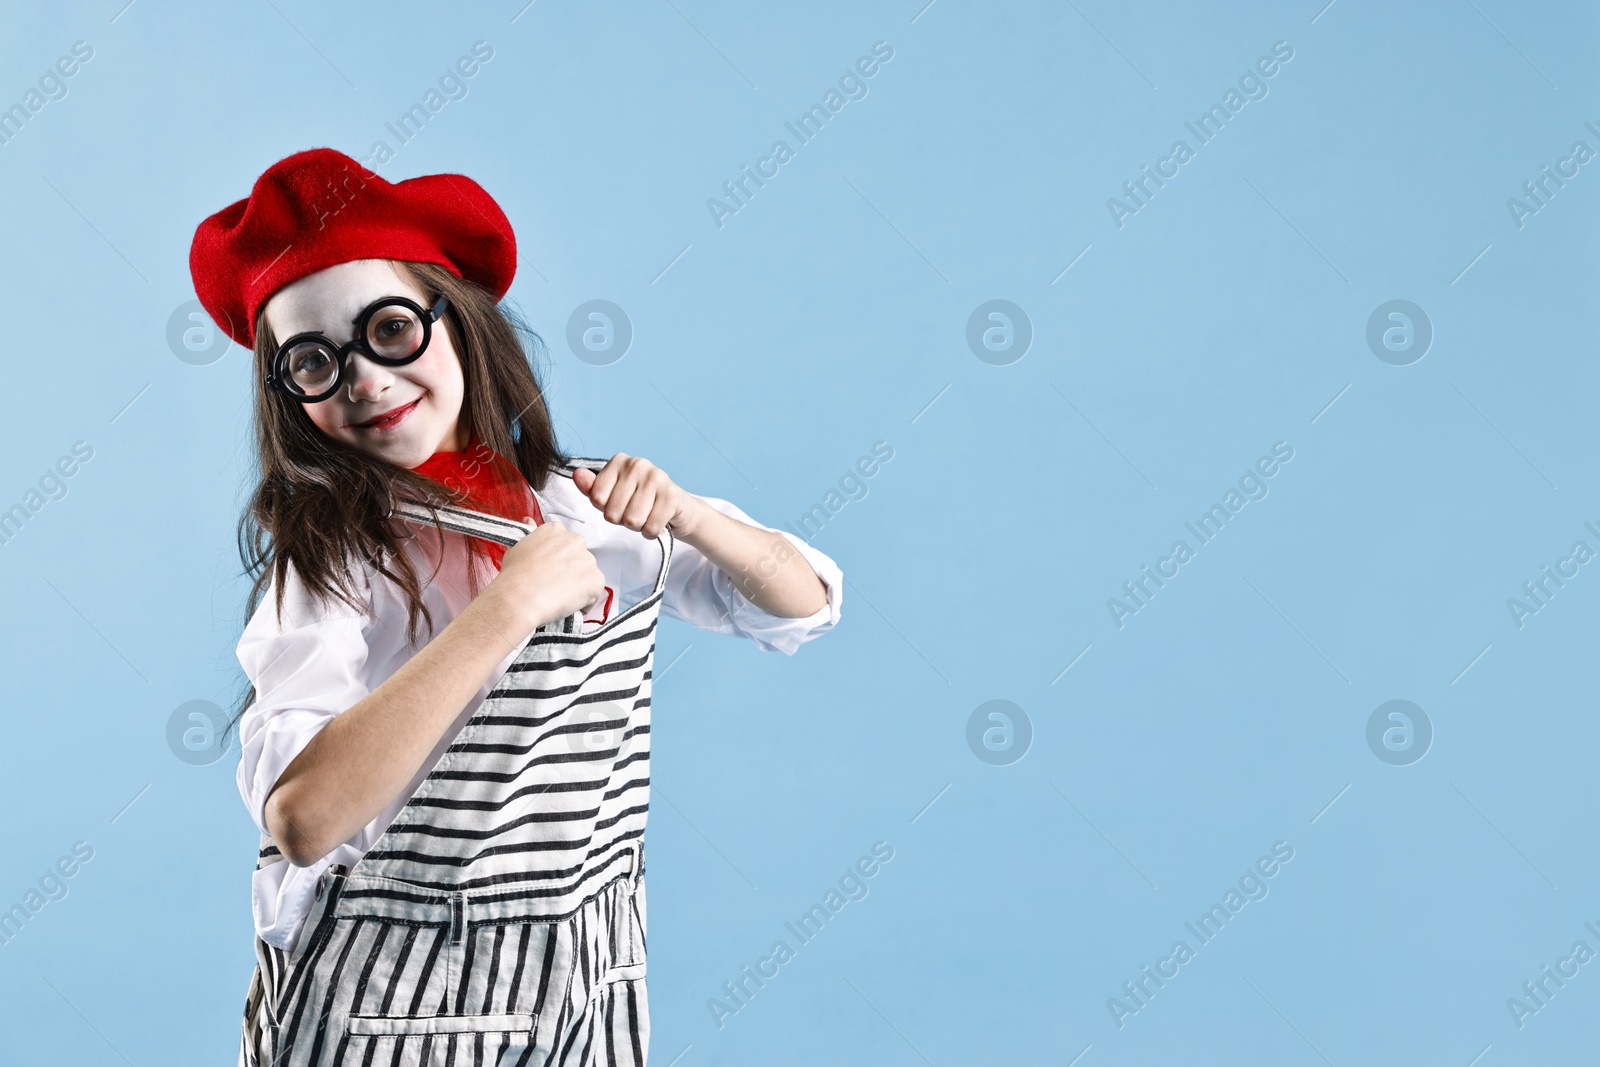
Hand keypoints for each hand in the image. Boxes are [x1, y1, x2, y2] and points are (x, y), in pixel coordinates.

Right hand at [488, 518, 605, 630]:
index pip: (565, 542)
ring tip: (558, 597)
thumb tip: (529, 521)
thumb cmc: (515, 575)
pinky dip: (584, 602)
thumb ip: (530, 535)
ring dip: (578, 586)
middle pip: (579, 557)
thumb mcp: (517, 547)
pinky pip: (594, 594)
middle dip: (571, 570)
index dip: (558, 559)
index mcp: (556, 530)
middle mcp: (575, 541)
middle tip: (555, 585)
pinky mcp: (596, 580)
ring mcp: (588, 560)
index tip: (550, 569)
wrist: (520, 597)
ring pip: (587, 576)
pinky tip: (567, 605)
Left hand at [573, 453, 704, 538]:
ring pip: (632, 520)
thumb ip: (592, 488)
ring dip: (639, 527)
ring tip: (647, 516)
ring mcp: (656, 477)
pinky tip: (658, 521)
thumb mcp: (612, 496)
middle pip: (613, 512)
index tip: (620, 504)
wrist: (678, 509)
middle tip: (636, 512)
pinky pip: (650, 527)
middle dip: (623, 521)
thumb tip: (577, 474)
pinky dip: (652, 532)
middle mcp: (637, 464)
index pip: (596, 498)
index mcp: (619, 461)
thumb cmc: (639, 502)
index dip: (606, 510)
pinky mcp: (672, 495)